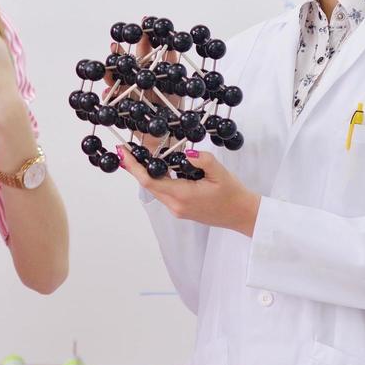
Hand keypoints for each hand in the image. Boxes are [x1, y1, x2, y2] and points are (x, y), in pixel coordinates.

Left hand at [120, 147, 260, 235]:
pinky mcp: (180, 210)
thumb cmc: (232, 194)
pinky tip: (160, 167)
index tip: (123, 153)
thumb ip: (201, 159)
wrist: (241, 215)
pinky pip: (164, 193)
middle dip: (136, 167)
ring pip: (155, 189)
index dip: (133, 167)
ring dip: (147, 173)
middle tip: (127, 150)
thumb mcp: (220, 172)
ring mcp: (177, 210)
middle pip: (148, 185)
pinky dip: (159, 179)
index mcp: (182, 196)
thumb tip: (185, 153)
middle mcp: (175, 205)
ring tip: (140, 155)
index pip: (149, 181)